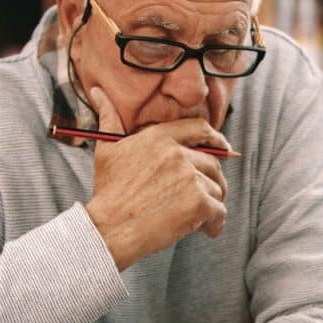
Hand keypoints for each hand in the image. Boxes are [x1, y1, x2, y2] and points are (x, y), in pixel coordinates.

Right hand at [85, 86, 229, 270]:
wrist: (109, 228)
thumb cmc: (108, 192)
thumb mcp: (106, 150)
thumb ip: (109, 118)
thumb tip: (97, 92)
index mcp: (159, 137)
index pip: (200, 129)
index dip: (216, 138)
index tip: (224, 148)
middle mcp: (178, 154)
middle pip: (213, 163)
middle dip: (213, 180)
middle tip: (207, 196)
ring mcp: (190, 178)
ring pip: (217, 188)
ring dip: (211, 204)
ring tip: (199, 218)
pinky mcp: (198, 203)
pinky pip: (219, 211)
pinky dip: (215, 223)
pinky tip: (207, 230)